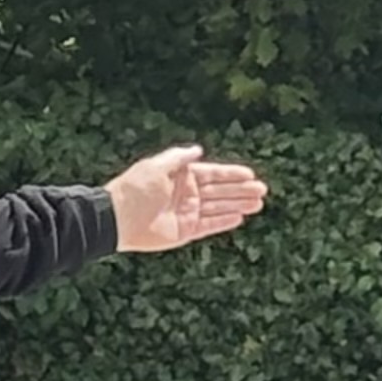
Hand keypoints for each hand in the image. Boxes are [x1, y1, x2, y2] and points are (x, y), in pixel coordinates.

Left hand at [103, 145, 266, 252]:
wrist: (118, 218)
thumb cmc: (135, 188)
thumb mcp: (155, 166)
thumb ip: (178, 158)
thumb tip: (198, 150)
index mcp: (180, 176)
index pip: (211, 174)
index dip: (231, 174)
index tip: (250, 174)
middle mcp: (186, 194)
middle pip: (219, 191)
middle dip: (240, 190)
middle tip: (263, 190)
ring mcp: (187, 212)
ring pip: (219, 208)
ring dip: (238, 205)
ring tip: (258, 203)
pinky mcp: (185, 230)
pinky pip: (210, 226)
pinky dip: (224, 222)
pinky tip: (239, 217)